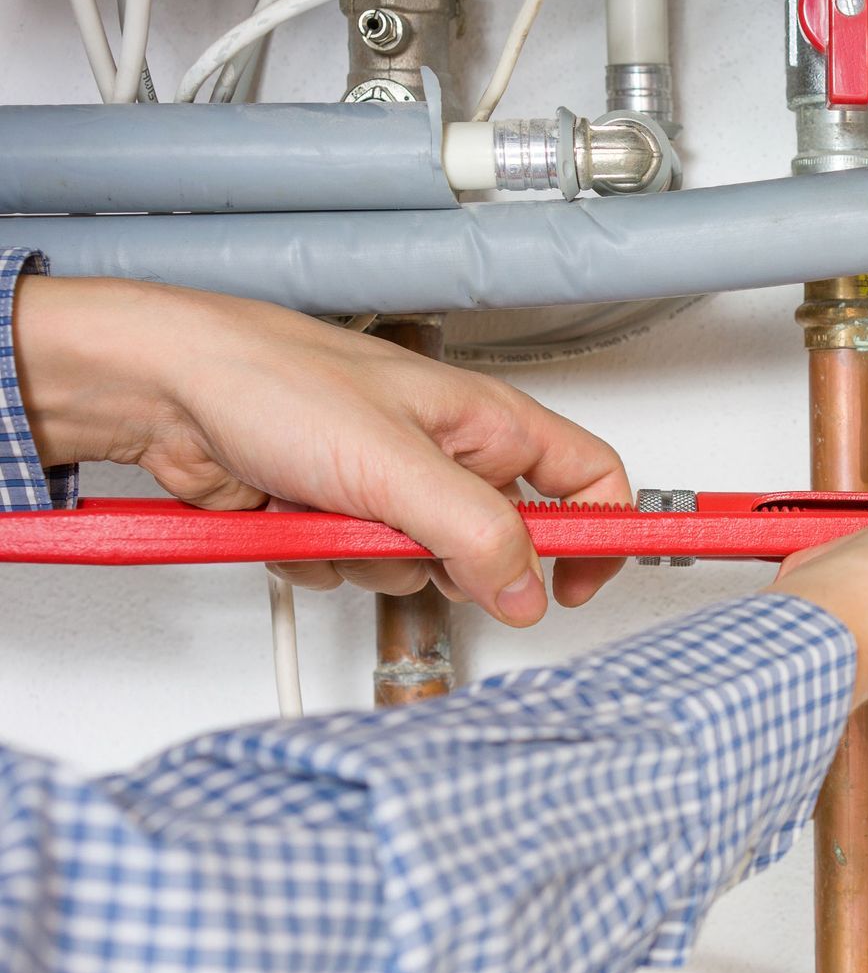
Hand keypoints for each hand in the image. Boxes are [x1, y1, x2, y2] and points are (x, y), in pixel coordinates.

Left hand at [12, 277, 629, 625]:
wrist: (163, 387)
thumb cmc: (273, 380)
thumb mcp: (397, 466)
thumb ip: (478, 534)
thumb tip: (526, 592)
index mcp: (488, 422)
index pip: (590, 481)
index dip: (599, 537)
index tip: (578, 587)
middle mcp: (449, 453)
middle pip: (502, 546)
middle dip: (453, 561)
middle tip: (413, 539)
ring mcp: (393, 488)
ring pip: (426, 568)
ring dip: (377, 561)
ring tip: (335, 513)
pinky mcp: (339, 515)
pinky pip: (362, 571)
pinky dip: (327, 561)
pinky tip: (298, 519)